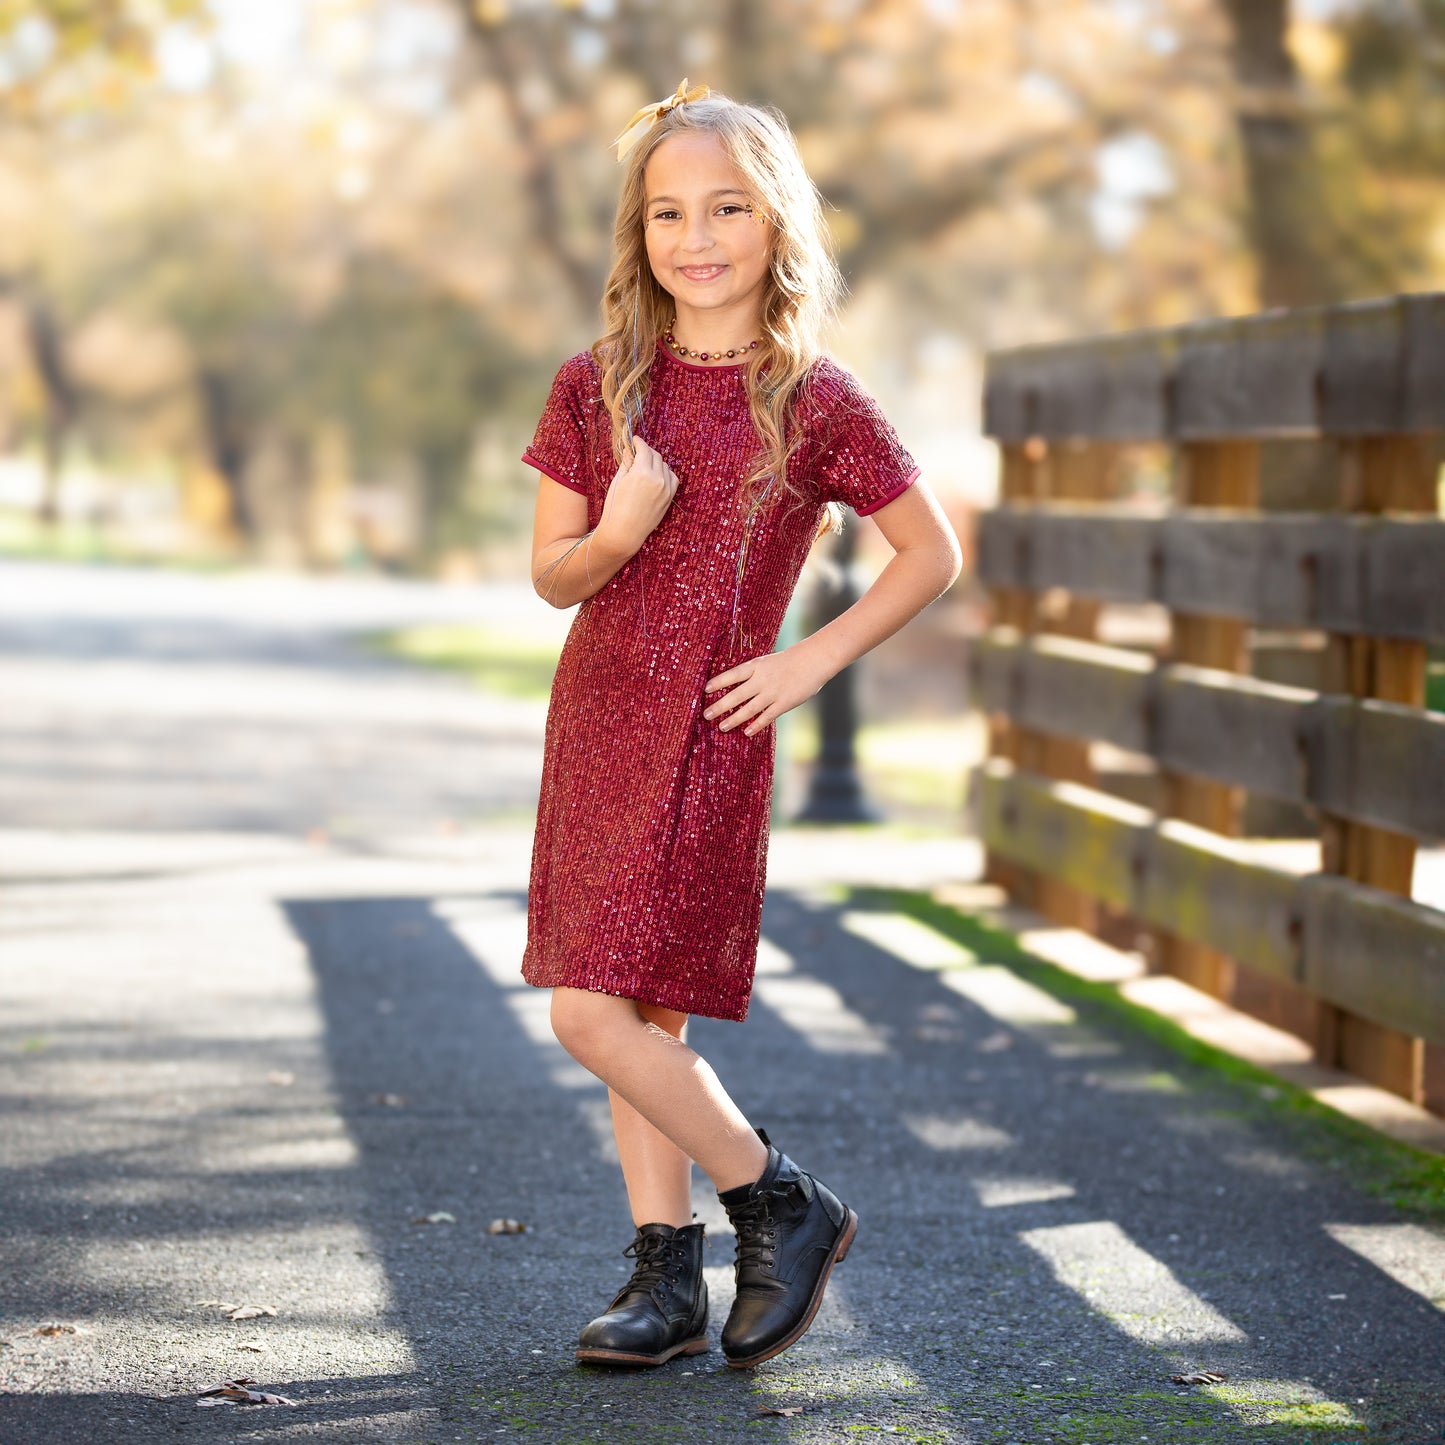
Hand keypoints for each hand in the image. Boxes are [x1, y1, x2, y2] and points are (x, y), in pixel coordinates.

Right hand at [593, 436, 678, 557]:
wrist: (624, 533)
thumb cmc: (616, 507)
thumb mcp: (618, 482)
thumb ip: (626, 463)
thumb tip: (630, 450)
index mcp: (642, 473)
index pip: (644, 450)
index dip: (639, 442)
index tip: (634, 440)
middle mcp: (657, 479)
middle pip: (656, 456)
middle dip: (647, 451)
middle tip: (638, 452)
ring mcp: (666, 489)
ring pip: (665, 466)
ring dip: (656, 462)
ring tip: (645, 465)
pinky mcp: (669, 498)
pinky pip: (672, 478)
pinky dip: (666, 473)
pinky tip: (657, 476)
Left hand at [703, 645, 832, 736]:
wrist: (813, 661)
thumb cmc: (789, 661)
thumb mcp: (767, 662)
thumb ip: (754, 674)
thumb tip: (736, 688)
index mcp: (756, 666)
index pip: (732, 674)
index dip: (718, 682)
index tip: (705, 690)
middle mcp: (762, 679)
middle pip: (736, 695)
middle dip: (720, 706)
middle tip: (706, 714)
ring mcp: (772, 692)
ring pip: (749, 709)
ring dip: (734, 719)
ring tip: (722, 727)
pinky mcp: (783, 703)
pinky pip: (767, 717)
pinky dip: (756, 725)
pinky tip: (747, 732)